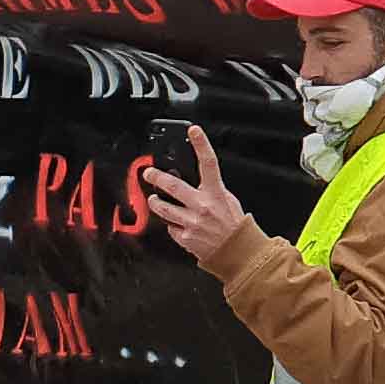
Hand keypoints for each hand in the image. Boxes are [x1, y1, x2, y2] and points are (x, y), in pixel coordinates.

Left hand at [140, 142, 248, 262]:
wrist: (236, 252)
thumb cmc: (233, 226)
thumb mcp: (229, 201)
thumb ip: (212, 190)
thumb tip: (195, 181)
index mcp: (216, 193)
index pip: (209, 163)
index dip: (201, 144)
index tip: (193, 131)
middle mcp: (202, 206)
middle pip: (173, 186)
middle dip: (156, 177)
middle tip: (148, 173)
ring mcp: (192, 222)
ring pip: (163, 208)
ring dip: (155, 202)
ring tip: (153, 199)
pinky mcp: (185, 237)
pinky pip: (171, 228)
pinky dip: (172, 225)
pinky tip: (178, 224)